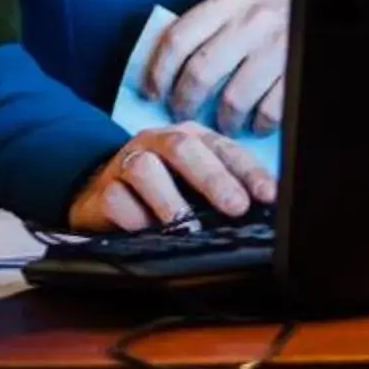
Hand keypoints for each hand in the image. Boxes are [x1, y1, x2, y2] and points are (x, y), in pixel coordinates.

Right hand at [67, 125, 277, 234]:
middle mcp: (157, 143)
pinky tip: (147, 231)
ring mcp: (126, 164)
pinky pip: (116, 200)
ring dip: (170, 200)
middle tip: (234, 206)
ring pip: (145, 170)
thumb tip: (262, 210)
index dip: (248, 171)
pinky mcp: (102, 191)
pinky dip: (134, 218)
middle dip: (213, 178)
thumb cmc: (163, 189)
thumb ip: (226, 190)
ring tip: (187, 226)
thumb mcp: (196, 184)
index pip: (224, 148)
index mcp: (190, 137)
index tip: (267, 195)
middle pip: (184, 148)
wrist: (101, 194)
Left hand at [143, 0, 289, 135]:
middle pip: (200, 72)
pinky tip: (255, 124)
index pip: (177, 38)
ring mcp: (278, 46)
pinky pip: (267, 112)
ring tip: (222, 125)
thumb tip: (163, 72)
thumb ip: (208, 29)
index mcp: (230, 0)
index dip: (157, 71)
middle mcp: (252, 20)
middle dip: (185, 102)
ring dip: (222, 121)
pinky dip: (257, 125)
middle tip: (182, 114)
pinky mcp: (298, 71)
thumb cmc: (274, 18)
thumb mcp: (241, 8)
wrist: (328, 9)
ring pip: (233, 99)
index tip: (151, 93)